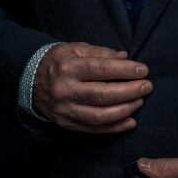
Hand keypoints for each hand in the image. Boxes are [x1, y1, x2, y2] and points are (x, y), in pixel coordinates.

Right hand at [32, 41, 151, 133]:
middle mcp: (66, 90)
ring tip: (140, 101)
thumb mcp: (76, 48)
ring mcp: (65, 110)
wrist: (29, 80)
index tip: (143, 70)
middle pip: (103, 95)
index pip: (102, 69)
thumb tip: (125, 58)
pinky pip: (94, 129)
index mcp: (68, 67)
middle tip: (147, 86)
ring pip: (100, 116)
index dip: (125, 71)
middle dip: (130, 91)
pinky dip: (115, 127)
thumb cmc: (58, 61)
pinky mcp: (67, 124)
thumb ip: (101, 53)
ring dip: (125, 110)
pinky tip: (130, 121)